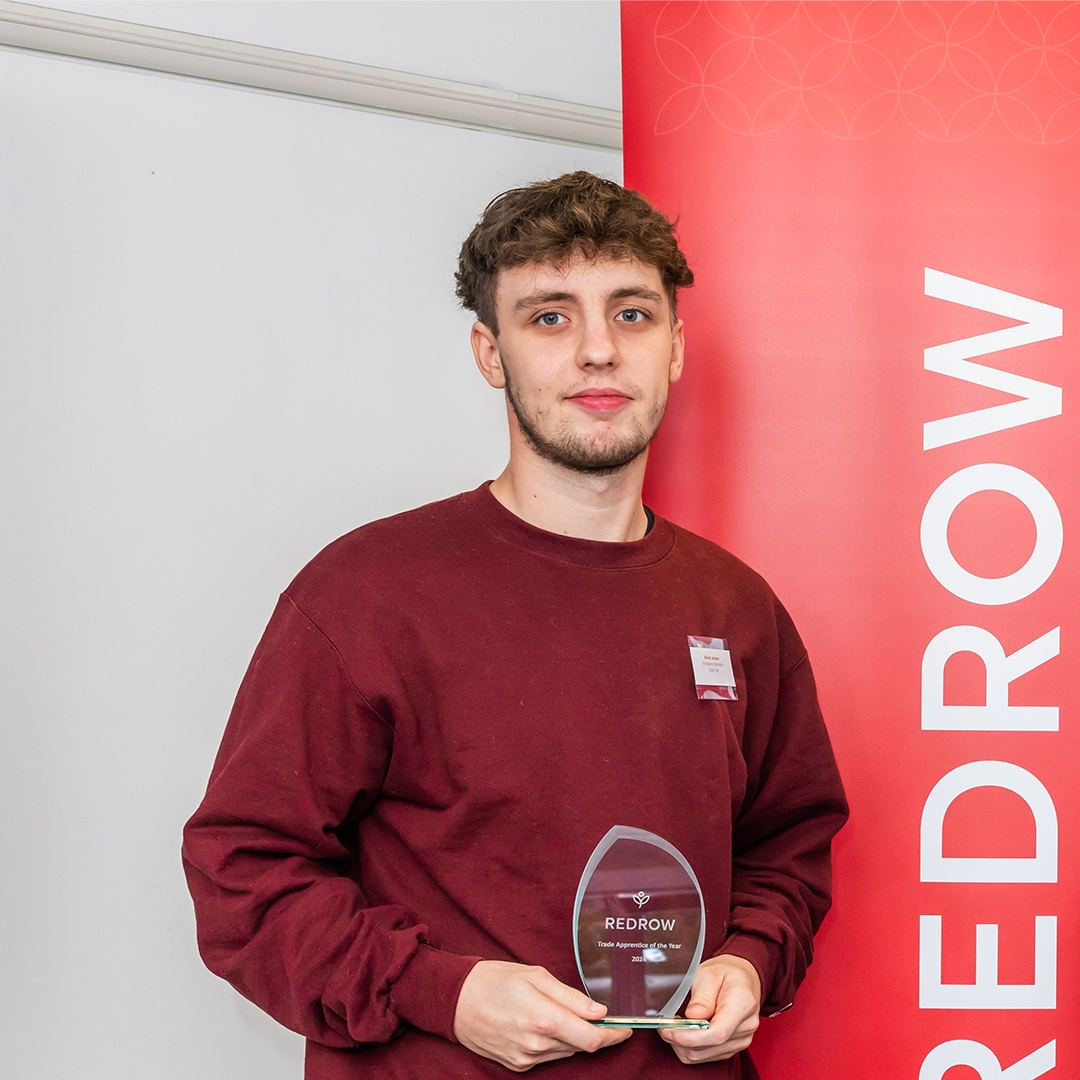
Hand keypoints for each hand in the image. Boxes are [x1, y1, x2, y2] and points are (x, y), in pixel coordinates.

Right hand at [453, 960, 631, 1072]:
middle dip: (594, 1032)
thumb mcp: (535, 975)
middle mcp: (536, 1044)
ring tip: (563, 1014)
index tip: (626, 1028)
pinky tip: (544, 1024)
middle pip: (581, 1045)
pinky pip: (548, 1056)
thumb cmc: (494, 980)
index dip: (613, 1036)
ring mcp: (526, 1058)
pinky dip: (555, 1042)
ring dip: (574, 1036)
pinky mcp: (517, 1065)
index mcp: (544, 1018)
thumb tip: (599, 1012)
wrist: (454, 1000)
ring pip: (566, 1051)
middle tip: (599, 1015)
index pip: (591, 1038)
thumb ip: (570, 996)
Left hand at [661, 954, 760, 1064]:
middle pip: (709, 1047)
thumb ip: (702, 996)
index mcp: (742, 1004)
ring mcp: (742, 1039)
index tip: (669, 1030)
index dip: (690, 1037)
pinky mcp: (734, 1046)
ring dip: (683, 1046)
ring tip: (673, 1026)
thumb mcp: (709, 973)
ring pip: (705, 1056)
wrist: (742, 977)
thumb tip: (692, 1016)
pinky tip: (684, 1032)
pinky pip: (708, 1056)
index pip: (717, 1033)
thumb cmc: (725, 972)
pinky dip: (691, 1048)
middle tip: (663, 1025)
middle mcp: (746, 1026)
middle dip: (681, 1041)